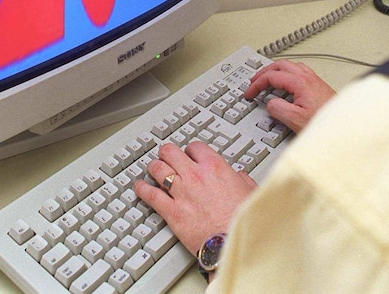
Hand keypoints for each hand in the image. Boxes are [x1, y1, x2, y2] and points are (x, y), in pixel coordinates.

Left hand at [134, 142, 256, 253]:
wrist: (233, 242)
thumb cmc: (243, 219)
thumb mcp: (249, 192)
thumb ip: (241, 180)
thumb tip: (239, 177)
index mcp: (215, 168)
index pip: (195, 147)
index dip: (190, 150)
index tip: (189, 154)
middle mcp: (195, 176)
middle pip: (171, 152)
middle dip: (166, 153)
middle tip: (165, 155)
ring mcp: (181, 193)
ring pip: (158, 169)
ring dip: (153, 167)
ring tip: (151, 168)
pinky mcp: (172, 212)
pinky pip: (151, 195)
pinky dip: (142, 189)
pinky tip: (139, 187)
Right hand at [244, 59, 335, 132]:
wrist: (346, 126)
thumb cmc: (325, 123)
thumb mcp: (295, 120)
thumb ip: (278, 109)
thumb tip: (270, 103)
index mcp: (300, 82)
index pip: (272, 76)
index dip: (257, 83)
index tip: (249, 92)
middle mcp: (308, 77)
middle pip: (280, 65)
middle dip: (263, 72)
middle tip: (253, 81)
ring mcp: (314, 80)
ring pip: (290, 66)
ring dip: (275, 70)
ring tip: (267, 78)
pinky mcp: (319, 85)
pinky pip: (298, 71)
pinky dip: (286, 74)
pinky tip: (286, 82)